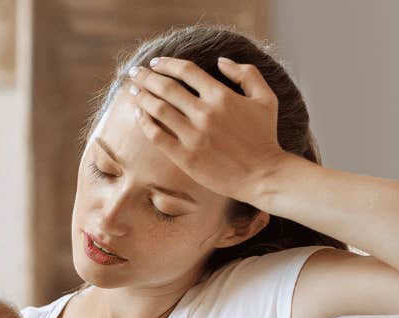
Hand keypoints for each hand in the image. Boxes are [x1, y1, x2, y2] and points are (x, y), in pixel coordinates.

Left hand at [124, 55, 293, 203]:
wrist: (263, 175)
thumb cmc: (264, 136)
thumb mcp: (266, 98)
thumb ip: (246, 74)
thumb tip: (221, 60)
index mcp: (222, 95)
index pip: (186, 71)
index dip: (167, 63)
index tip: (155, 62)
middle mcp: (205, 113)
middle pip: (167, 87)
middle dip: (146, 77)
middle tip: (134, 72)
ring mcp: (193, 135)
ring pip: (158, 109)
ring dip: (141, 97)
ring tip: (132, 91)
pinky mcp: (185, 157)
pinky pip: (157, 136)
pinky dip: (144, 122)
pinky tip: (139, 115)